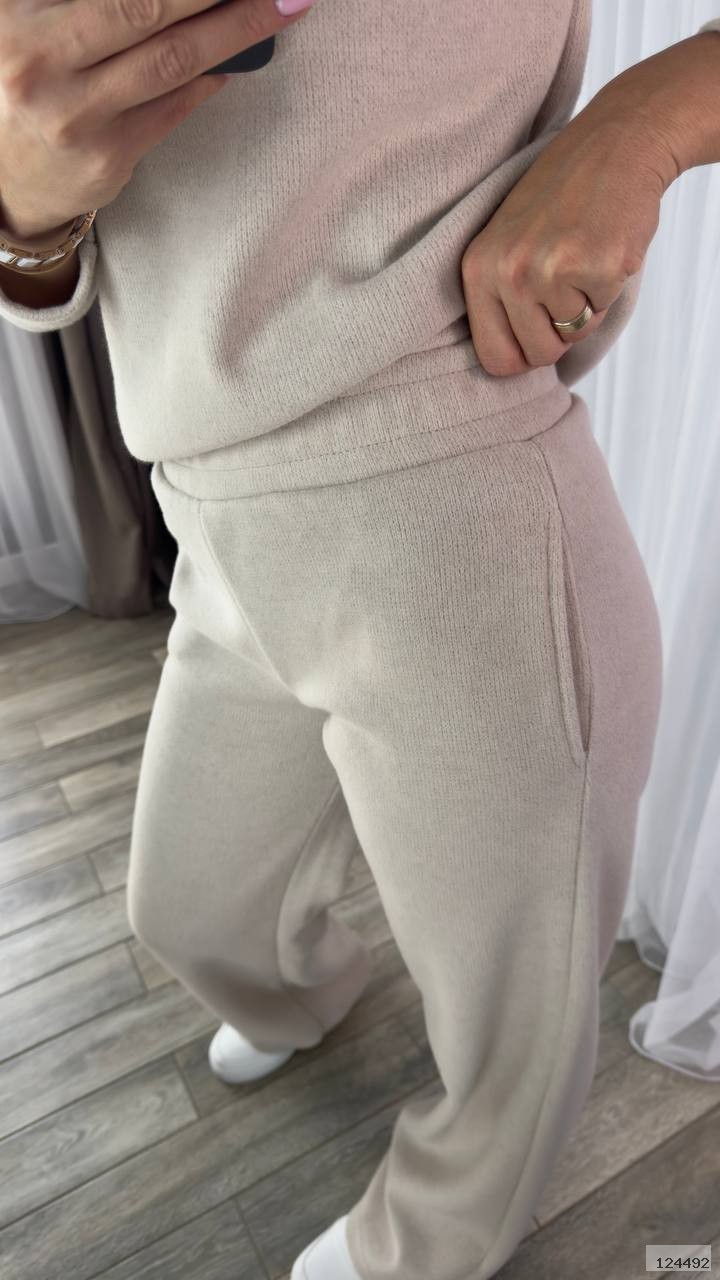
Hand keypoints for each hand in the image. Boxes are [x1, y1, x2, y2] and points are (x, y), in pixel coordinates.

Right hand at [0, 0, 315, 238]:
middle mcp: (40, 62)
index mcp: (18, 19)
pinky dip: (210, 76)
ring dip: (236, 29)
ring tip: (280, 6)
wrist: (0, 178)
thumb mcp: (28, 24)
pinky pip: (174, 106)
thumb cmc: (21, 81)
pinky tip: (236, 58)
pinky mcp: (108, 157)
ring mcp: (77, 116)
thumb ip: (85, 3)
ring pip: (173, 60)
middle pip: (146, 8)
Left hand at [460, 100, 670, 378]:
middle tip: (565, 284)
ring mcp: (553, 271)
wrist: (615, 145)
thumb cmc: (560, 198)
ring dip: (585, 307)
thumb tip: (507, 365)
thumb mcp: (506, 241)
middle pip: (538, 355)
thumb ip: (498, 298)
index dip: (522, 355)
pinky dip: (608, 287)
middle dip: (558, 333)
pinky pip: (603, 311)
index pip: (494, 358)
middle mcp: (510, 273)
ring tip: (582, 259)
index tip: (535, 333)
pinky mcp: (598, 268)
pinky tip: (602, 247)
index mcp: (478, 269)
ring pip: (572, 336)